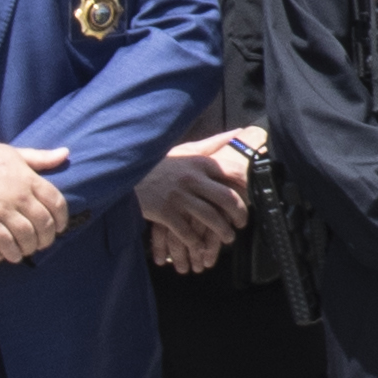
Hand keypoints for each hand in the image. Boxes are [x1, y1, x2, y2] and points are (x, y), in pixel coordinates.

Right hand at [0, 142, 70, 279]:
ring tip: (28, 250)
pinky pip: (5, 242)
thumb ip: (40, 158)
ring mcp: (3, 208)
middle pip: (44, 222)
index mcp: (29, 179)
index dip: (62, 218)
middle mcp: (20, 195)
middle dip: (47, 236)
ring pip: (27, 234)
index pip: (56, 202)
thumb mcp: (14, 153)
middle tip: (44, 243)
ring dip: (30, 246)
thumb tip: (66, 153)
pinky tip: (13, 255)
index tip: (60, 227)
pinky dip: (12, 252)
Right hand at [138, 132, 253, 275]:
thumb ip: (212, 144)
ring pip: (210, 217)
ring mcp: (178, 196)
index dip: (246, 187)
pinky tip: (201, 246)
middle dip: (239, 214)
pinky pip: (187, 231)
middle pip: (226, 198)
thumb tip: (239, 131)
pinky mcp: (164, 212)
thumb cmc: (160, 165)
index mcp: (199, 163)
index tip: (252, 197)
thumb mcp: (186, 150)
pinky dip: (196, 241)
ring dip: (222, 231)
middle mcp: (192, 178)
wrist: (126, 174)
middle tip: (242, 223)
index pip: (232, 174)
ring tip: (228, 237)